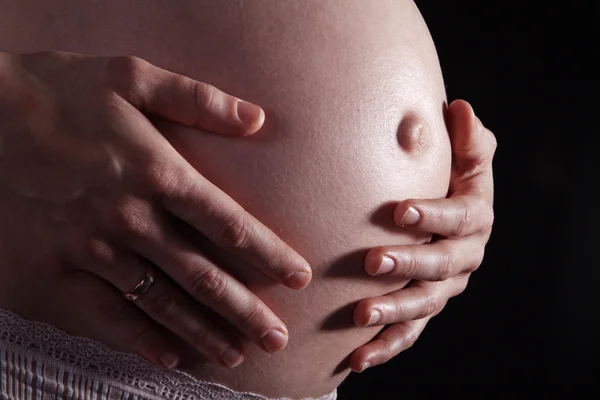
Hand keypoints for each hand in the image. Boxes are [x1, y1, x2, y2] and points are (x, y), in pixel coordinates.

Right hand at [0, 51, 310, 368]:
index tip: (299, 279)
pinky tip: (168, 358)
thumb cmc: (55, 92)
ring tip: (237, 355)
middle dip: (246, 311)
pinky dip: (140, 340)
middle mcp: (130, 219)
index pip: (230, 224)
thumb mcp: (129, 76)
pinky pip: (105, 316)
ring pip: (162, 303)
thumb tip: (257, 118)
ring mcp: (92, 251)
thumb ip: (197, 99)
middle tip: (277, 339)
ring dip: (203, 333)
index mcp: (157, 171)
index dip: (270, 255)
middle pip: (203, 276)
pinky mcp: (54, 272)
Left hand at [349, 100, 496, 371]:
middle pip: (439, 265)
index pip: (456, 217)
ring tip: (361, 315)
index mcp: (474, 218)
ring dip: (394, 312)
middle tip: (372, 261)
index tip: (399, 209)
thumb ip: (468, 140)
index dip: (432, 214)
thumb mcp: (466, 158)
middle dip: (407, 264)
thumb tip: (460, 109)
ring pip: (423, 305)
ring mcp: (443, 288)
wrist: (443, 214)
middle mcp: (463, 257)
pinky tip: (358, 358)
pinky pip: (409, 333)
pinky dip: (386, 346)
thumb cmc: (451, 178)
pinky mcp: (423, 309)